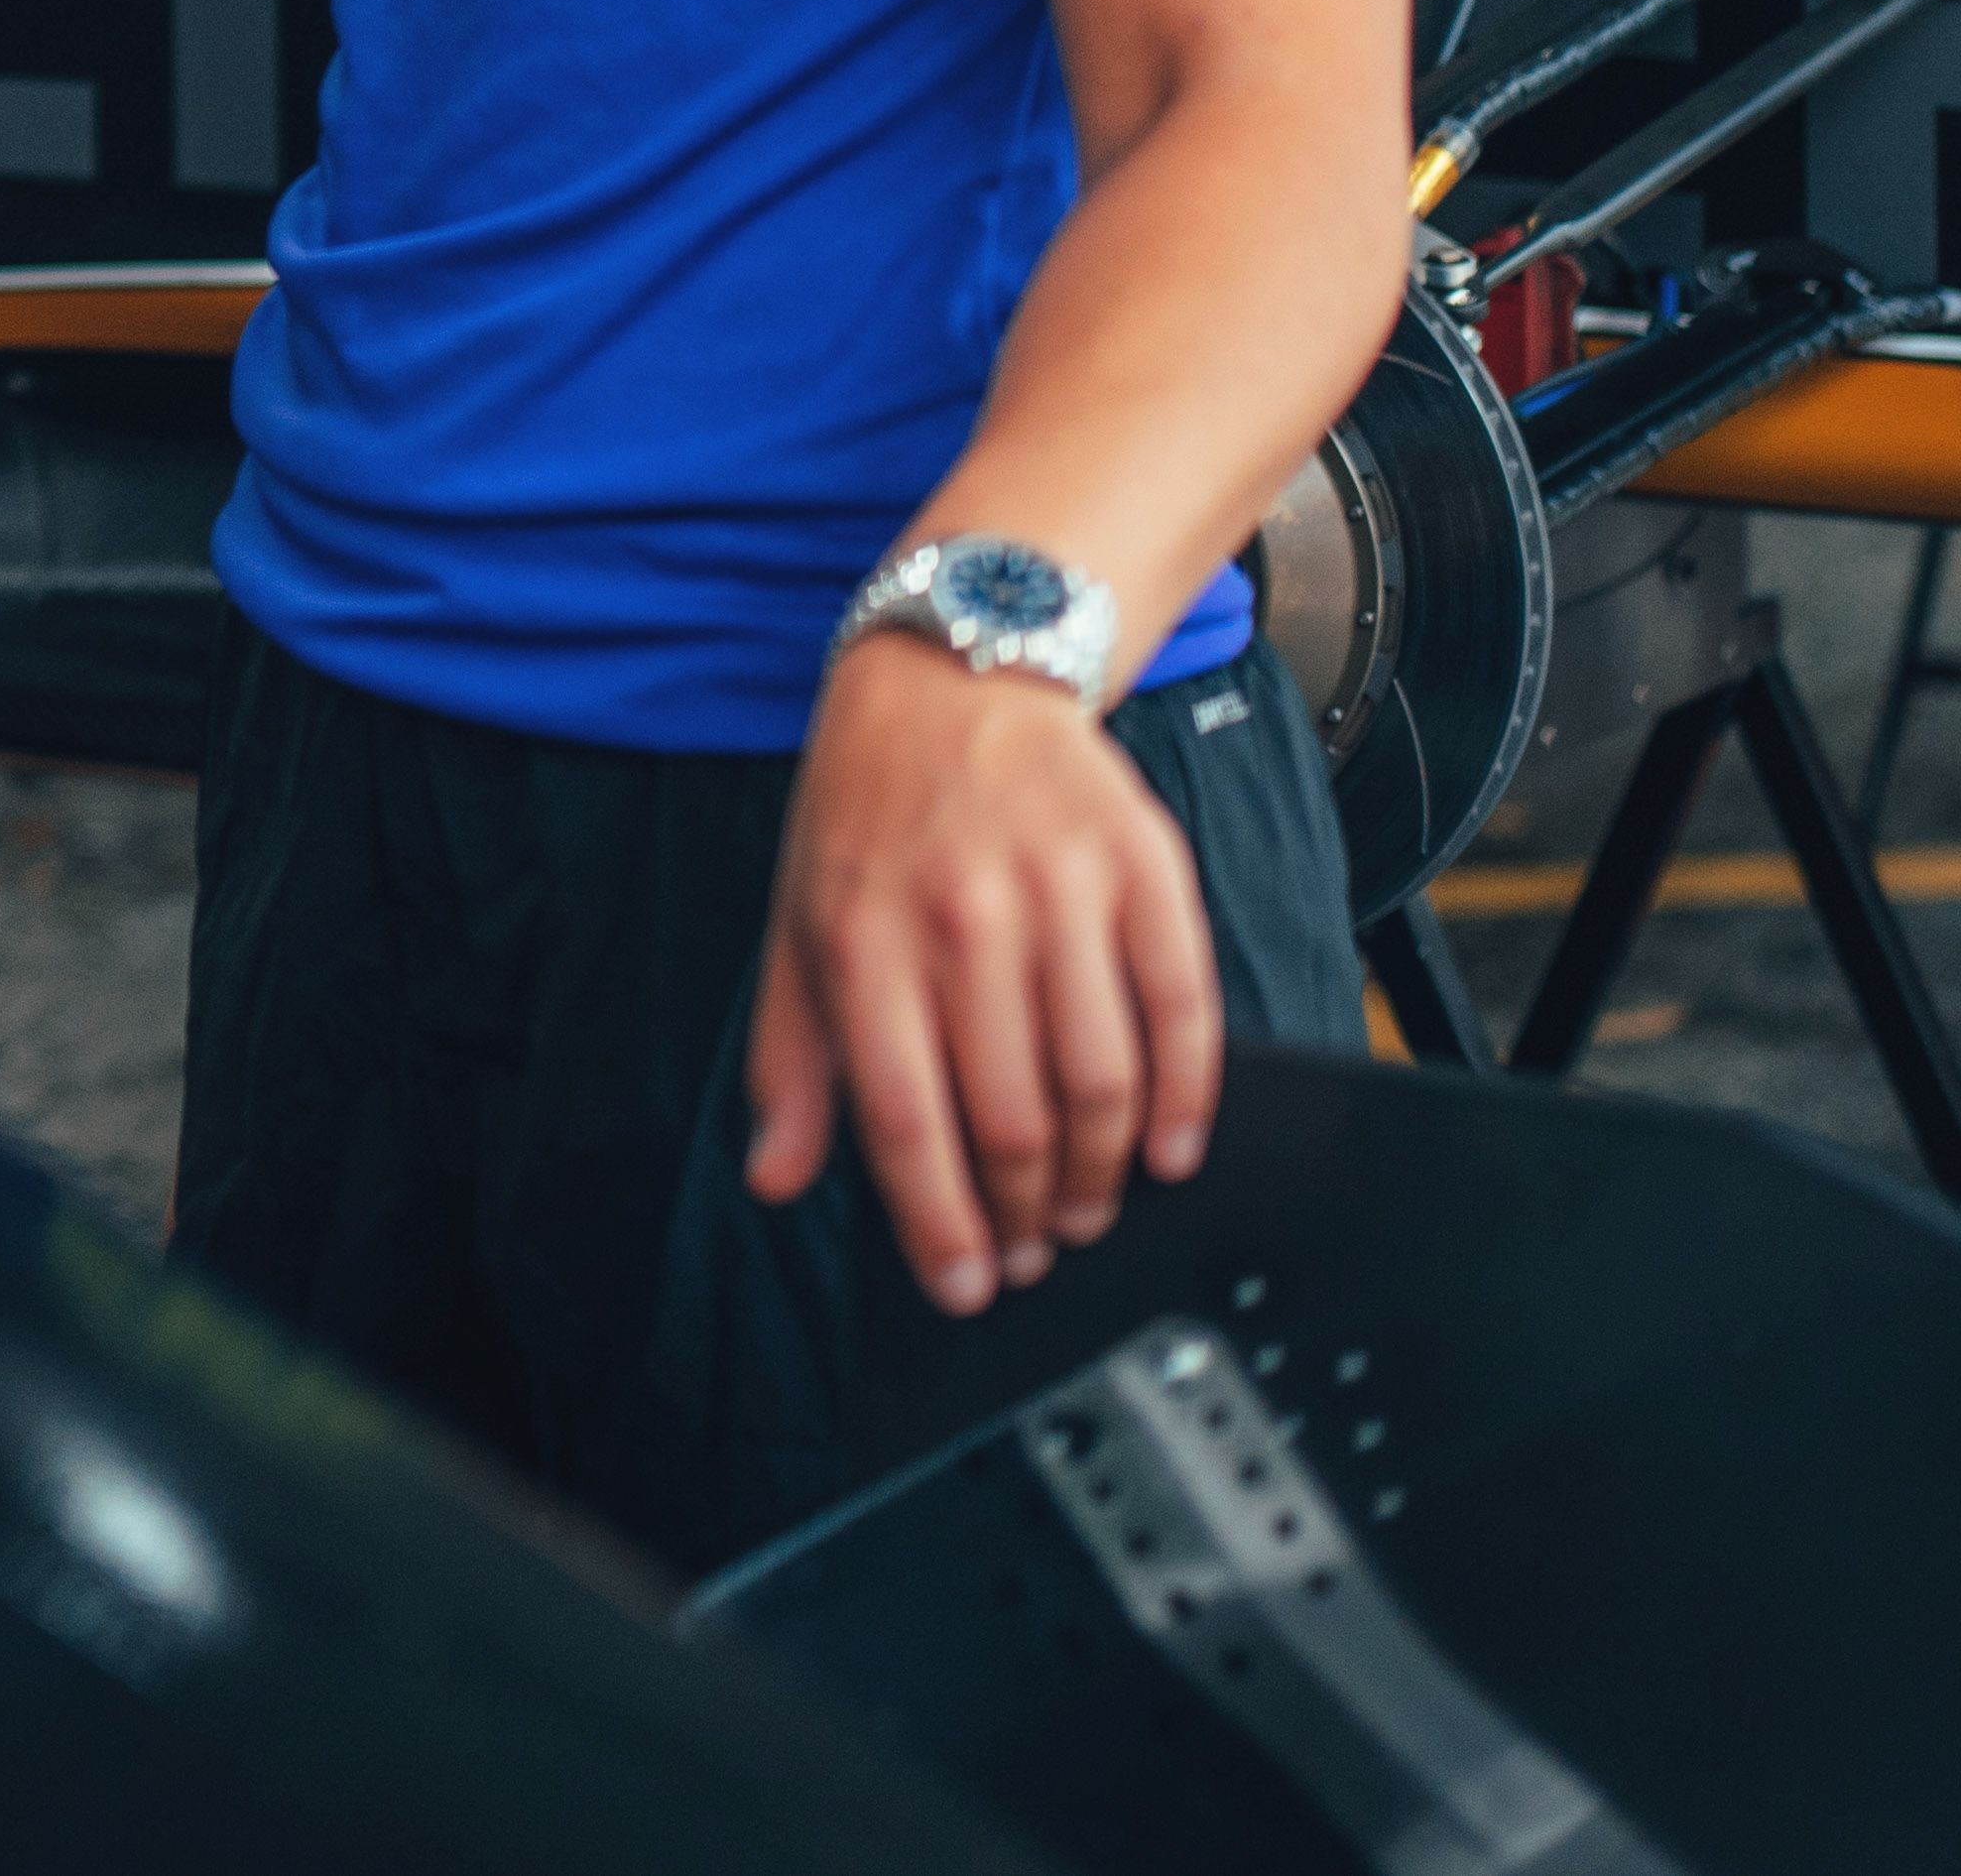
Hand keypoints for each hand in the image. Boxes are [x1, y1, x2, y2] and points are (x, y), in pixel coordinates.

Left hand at [746, 627, 1222, 1316]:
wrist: (953, 674)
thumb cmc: (869, 818)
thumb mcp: (799, 927)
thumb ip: (792, 1063)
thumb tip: (775, 1178)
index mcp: (865, 940)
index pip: (905, 1121)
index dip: (939, 1224)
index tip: (964, 1286)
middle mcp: (962, 915)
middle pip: (1012, 1116)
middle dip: (1024, 1214)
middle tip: (1033, 1250)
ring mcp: (1060, 887)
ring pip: (1100, 1081)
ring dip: (1100, 1174)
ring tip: (1085, 1207)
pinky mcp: (1143, 863)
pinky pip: (1183, 1007)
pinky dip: (1185, 1100)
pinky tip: (1167, 1148)